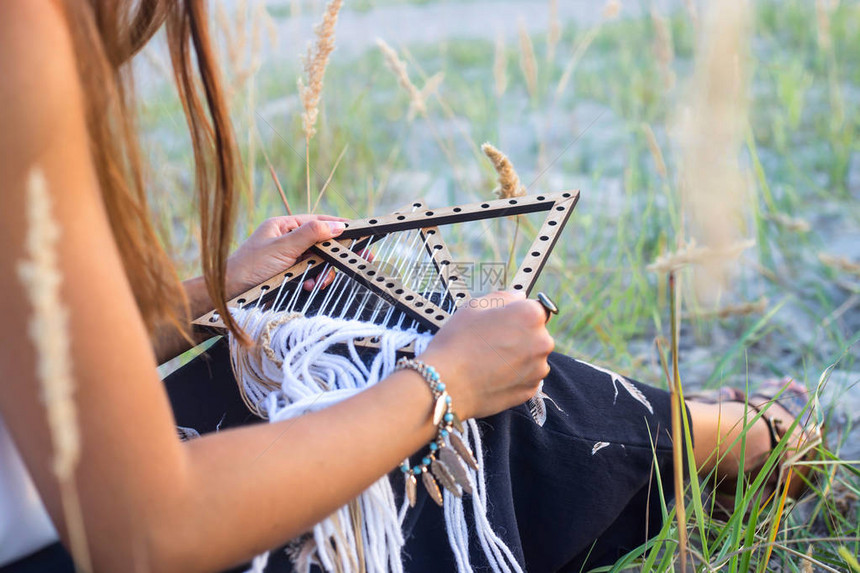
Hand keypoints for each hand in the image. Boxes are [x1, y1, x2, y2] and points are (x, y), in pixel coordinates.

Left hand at [225, 215, 346, 297]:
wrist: (229, 294)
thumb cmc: (249, 267)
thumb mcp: (282, 247)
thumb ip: (310, 235)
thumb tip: (337, 225)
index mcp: (284, 226)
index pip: (318, 221)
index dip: (339, 226)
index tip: (359, 232)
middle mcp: (288, 240)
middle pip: (322, 244)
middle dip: (332, 256)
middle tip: (353, 261)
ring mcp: (289, 259)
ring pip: (319, 262)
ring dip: (322, 273)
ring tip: (316, 282)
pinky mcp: (290, 276)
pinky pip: (311, 276)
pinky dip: (314, 281)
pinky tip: (308, 286)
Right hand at [419, 291, 553, 419]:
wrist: (445, 384)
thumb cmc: (456, 342)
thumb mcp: (474, 306)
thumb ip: (502, 297)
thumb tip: (518, 297)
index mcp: (530, 315)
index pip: (535, 308)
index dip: (517, 314)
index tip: (501, 322)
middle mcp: (542, 341)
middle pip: (536, 334)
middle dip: (520, 336)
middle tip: (490, 342)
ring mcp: (538, 369)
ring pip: (532, 357)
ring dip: (518, 357)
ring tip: (489, 361)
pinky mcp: (530, 390)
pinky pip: (526, 377)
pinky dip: (514, 376)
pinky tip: (492, 375)